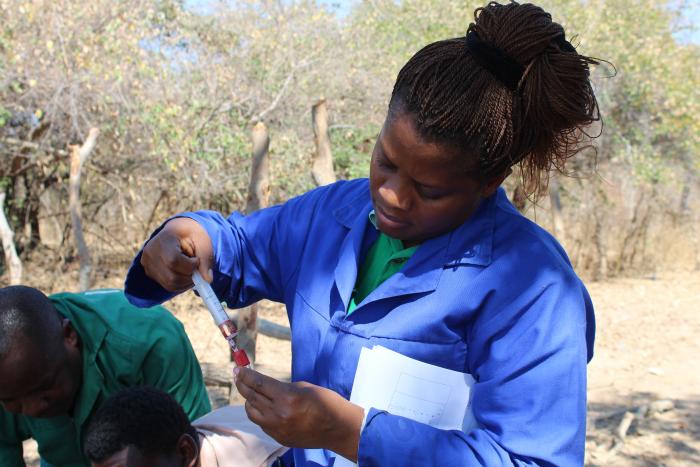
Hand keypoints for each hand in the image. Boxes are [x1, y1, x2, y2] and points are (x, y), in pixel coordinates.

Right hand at [140, 217, 213, 291]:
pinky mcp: (149, 272)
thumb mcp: (202, 240)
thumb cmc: (191, 233)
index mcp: (164, 239)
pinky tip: (185, 273)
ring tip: (191, 269)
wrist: (177, 230)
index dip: (190, 265)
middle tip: (197, 268)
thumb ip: (206, 259)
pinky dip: (180, 283)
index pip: (173, 260)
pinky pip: (167, 285)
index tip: (197, 260)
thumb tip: (208, 280)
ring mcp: (147, 263)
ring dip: (186, 282)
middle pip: (172, 276)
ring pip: (170, 284)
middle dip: (189, 276)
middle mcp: (151, 252)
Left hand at [234, 367, 363, 461]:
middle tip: (237, 376)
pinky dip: (259, 413)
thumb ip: (283, 388)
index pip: (259, 384)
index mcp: (287, 397)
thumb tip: (266, 387)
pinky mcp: (279, 437)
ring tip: (249, 393)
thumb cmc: (327, 402)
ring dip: (248, 401)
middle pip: (252, 397)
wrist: (339, 429)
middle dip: (243, 384)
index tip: (238, 369)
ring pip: (252, 412)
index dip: (246, 375)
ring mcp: (278, 428)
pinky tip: (262, 407)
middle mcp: (279, 414)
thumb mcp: (304, 387)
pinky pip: (262, 423)